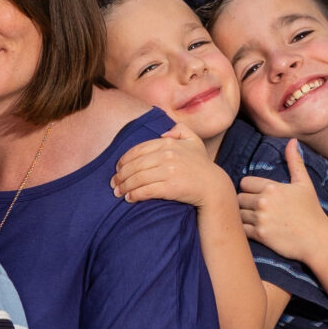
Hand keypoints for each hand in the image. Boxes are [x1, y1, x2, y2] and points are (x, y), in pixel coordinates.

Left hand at [111, 127, 230, 210]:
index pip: (138, 150)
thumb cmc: (201, 165)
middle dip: (120, 175)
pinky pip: (146, 191)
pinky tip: (129, 199)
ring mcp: (169, 171)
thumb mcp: (194, 141)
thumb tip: (164, 132)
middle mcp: (168, 156)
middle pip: (135, 165)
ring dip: (124, 186)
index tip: (117, 168)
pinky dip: (134, 195)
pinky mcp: (170, 187)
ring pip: (138, 179)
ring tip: (118, 192)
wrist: (214, 187)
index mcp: (169, 143)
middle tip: (113, 183)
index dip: (124, 160)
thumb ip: (180, 129)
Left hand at [236, 141, 327, 264]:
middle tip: (256, 208)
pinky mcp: (259, 235)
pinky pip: (240, 229)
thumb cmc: (311, 211)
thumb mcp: (304, 184)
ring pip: (237, 213)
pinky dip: (244, 229)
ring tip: (254, 218)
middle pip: (239, 198)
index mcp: (272, 187)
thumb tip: (292, 141)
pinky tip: (254, 229)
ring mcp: (260, 219)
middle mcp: (263, 202)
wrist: (317, 239)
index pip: (244, 183)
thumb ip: (295, 162)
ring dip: (243, 216)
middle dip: (245, 202)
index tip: (258, 195)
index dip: (250, 189)